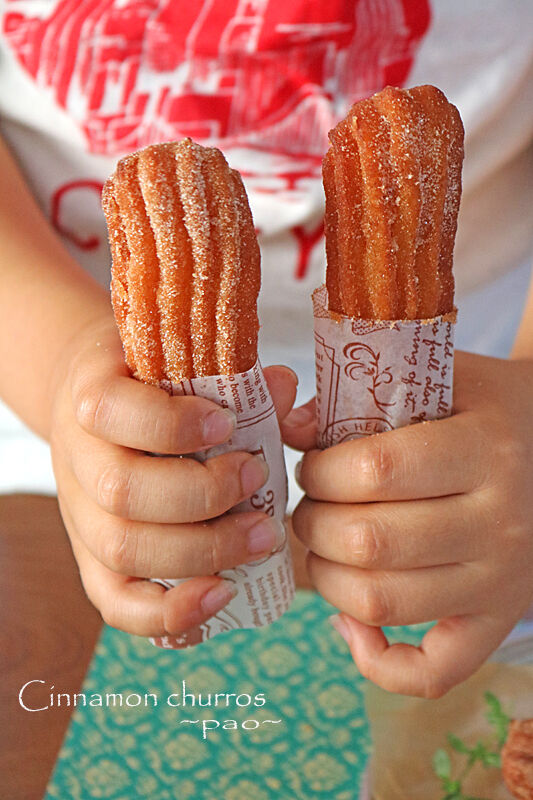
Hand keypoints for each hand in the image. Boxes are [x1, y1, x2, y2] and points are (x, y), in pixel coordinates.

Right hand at [50, 314, 296, 639]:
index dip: (169, 425)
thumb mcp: (179, 361)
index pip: (108, 410)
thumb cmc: (152, 385)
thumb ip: (231, 374)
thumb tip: (282, 386)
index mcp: (89, 392)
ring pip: (122, 551)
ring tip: (263, 536)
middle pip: (122, 492)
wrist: (101, 410)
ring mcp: (79, 516)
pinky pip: (116, 603)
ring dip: (202, 552)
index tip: (227, 424)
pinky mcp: (92, 561)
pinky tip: (223, 595)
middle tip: (259, 479)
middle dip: (203, 495)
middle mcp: (76, 457)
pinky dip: (168, 612)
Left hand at [283, 351, 532, 696]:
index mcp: (485, 450)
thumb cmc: (484, 410)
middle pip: (369, 541)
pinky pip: (433, 671)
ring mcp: (502, 581)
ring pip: (382, 602)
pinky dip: (377, 661)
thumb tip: (295, 430)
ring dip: (325, 578)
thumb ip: (363, 395)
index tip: (311, 465)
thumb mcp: (439, 380)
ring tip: (322, 547)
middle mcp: (499, 523)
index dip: (321, 472)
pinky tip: (351, 622)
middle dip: (313, 523)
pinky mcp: (498, 620)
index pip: (375, 472)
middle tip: (310, 506)